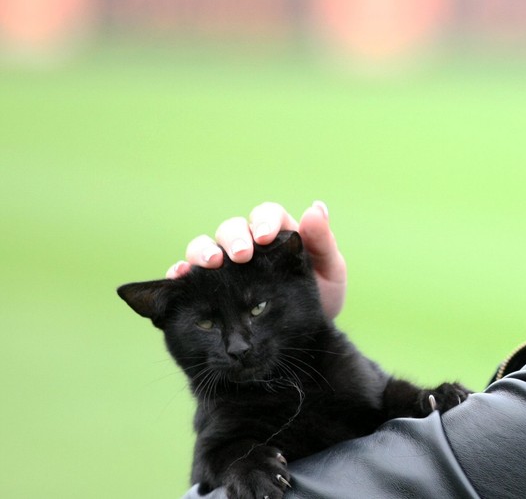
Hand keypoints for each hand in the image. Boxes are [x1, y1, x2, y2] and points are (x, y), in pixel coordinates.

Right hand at [167, 201, 346, 318]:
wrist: (309, 334)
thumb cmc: (321, 295)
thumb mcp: (330, 271)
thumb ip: (323, 242)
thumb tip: (316, 208)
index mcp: (277, 233)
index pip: (265, 215)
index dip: (263, 221)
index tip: (266, 236)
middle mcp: (247, 243)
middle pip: (231, 229)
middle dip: (233, 239)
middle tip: (240, 255)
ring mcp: (225, 264)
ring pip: (206, 246)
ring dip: (203, 251)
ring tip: (209, 264)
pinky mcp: (209, 285)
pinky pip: (189, 274)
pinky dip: (181, 272)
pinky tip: (179, 277)